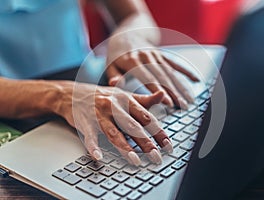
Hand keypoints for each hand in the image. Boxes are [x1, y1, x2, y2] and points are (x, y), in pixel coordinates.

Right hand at [54, 81, 172, 165]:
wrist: (72, 93)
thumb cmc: (103, 96)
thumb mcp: (125, 95)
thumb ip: (145, 99)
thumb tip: (164, 94)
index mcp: (126, 100)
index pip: (146, 117)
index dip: (158, 132)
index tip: (168, 145)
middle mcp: (114, 107)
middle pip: (133, 126)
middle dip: (146, 143)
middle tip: (156, 157)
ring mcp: (99, 115)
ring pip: (114, 133)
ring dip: (125, 148)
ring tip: (135, 160)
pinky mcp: (85, 123)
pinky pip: (90, 137)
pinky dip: (93, 147)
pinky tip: (99, 157)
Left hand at [106, 33, 198, 108]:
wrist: (127, 33)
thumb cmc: (117, 55)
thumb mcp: (110, 64)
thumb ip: (113, 75)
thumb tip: (114, 84)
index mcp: (132, 61)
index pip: (148, 78)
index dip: (159, 91)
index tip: (168, 103)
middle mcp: (147, 57)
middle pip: (163, 76)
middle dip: (174, 92)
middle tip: (183, 106)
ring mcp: (156, 55)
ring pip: (171, 72)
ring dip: (181, 86)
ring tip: (190, 100)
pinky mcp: (163, 55)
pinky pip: (176, 64)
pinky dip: (186, 72)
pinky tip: (196, 80)